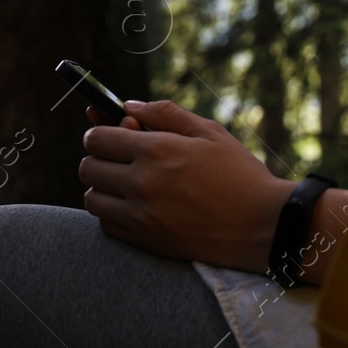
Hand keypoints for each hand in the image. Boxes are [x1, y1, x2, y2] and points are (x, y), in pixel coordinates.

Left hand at [79, 99, 293, 271]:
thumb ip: (165, 113)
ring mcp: (140, 216)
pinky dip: (112, 213)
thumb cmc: (239, 174)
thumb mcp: (209, 132)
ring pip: (92, 198)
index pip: (97, 138)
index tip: (113, 132)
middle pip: (88, 168)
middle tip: (120, 157)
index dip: (100, 131)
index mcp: (157, 150)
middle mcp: (142, 183)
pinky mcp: (144, 242)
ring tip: (127, 182)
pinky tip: (136, 205)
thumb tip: (128, 106)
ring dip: (103, 187)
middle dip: (99, 157)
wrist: (260, 226)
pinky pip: (105, 225)